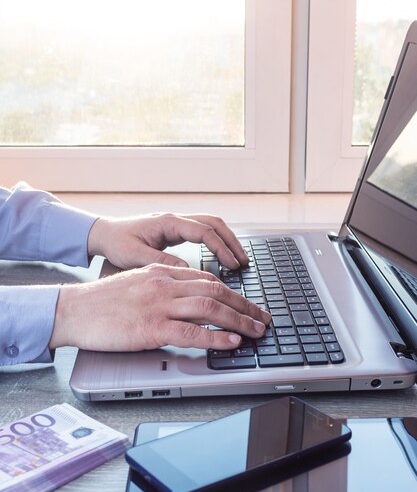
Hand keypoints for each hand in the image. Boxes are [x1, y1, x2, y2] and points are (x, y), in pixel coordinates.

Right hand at [49, 264, 270, 351]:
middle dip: (245, 306)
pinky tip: (231, 343)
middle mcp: (165, 284)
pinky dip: (216, 338)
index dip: (234, 293)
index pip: (208, 279)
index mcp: (162, 272)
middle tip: (262, 319)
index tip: (248, 305)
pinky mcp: (151, 327)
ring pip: (210, 308)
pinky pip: (192, 332)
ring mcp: (159, 305)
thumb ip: (163, 288)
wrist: (73, 310)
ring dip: (239, 321)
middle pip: (216, 291)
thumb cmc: (102, 302)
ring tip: (256, 332)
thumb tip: (186, 299)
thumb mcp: (137, 283)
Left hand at [87, 212, 248, 269]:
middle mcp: (175, 220)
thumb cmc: (116, 243)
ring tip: (238, 260)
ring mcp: (176, 224)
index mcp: (168, 223)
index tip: (232, 264)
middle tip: (243, 262)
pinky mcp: (174, 231)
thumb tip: (188, 272)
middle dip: (231, 242)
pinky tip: (222, 258)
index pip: (204, 231)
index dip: (221, 248)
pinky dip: (216, 243)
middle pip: (214, 224)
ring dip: (227, 241)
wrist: (104, 234)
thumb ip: (161, 263)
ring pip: (211, 226)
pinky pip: (202, 232)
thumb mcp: (135, 256)